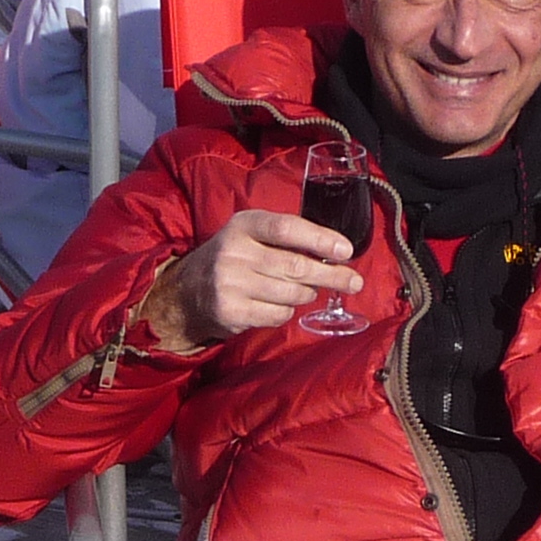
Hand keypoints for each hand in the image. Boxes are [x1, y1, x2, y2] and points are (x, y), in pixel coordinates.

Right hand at [134, 206, 361, 353]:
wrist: (186, 292)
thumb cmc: (232, 258)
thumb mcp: (250, 235)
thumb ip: (285, 238)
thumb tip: (336, 253)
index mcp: (243, 225)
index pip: (286, 228)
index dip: (320, 239)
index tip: (346, 251)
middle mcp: (234, 252)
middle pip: (295, 266)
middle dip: (331, 275)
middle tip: (354, 281)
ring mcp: (230, 284)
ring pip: (290, 293)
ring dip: (308, 294)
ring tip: (308, 290)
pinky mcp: (231, 311)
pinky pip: (277, 314)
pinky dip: (287, 311)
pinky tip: (280, 304)